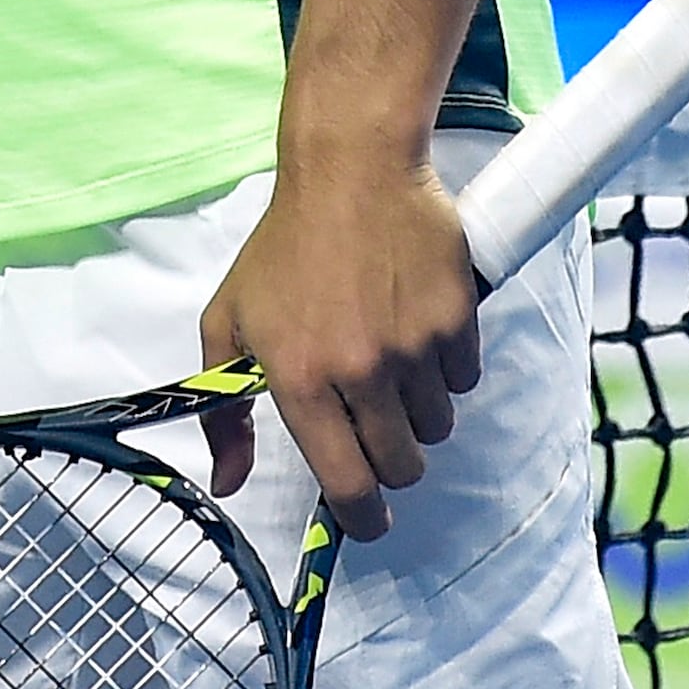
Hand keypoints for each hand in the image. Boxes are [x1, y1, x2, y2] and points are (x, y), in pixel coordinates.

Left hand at [198, 139, 480, 544]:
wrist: (351, 168)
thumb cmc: (284, 247)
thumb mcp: (229, 321)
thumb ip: (224, 410)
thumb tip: (228, 482)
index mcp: (299, 377)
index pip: (347, 484)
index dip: (363, 517)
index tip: (368, 520)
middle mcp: (359, 370)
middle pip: (402, 467)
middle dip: (391, 460)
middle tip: (375, 424)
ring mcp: (413, 346)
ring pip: (436, 427)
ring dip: (417, 411)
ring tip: (391, 360)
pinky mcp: (457, 319)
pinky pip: (464, 380)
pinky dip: (446, 368)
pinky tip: (417, 328)